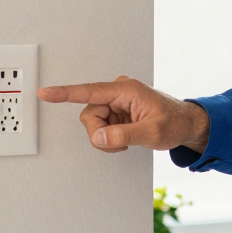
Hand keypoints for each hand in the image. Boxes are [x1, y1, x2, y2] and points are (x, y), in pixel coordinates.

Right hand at [37, 75, 209, 153]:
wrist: (186, 124)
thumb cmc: (175, 122)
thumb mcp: (152, 132)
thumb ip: (124, 135)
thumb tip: (99, 137)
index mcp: (126, 90)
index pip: (89, 92)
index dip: (65, 93)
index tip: (45, 92)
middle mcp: (118, 92)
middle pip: (90, 115)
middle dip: (101, 133)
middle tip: (121, 142)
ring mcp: (116, 102)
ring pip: (93, 123)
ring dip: (106, 137)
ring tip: (127, 139)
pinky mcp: (116, 111)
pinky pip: (101, 127)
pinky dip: (110, 138)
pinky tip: (126, 137)